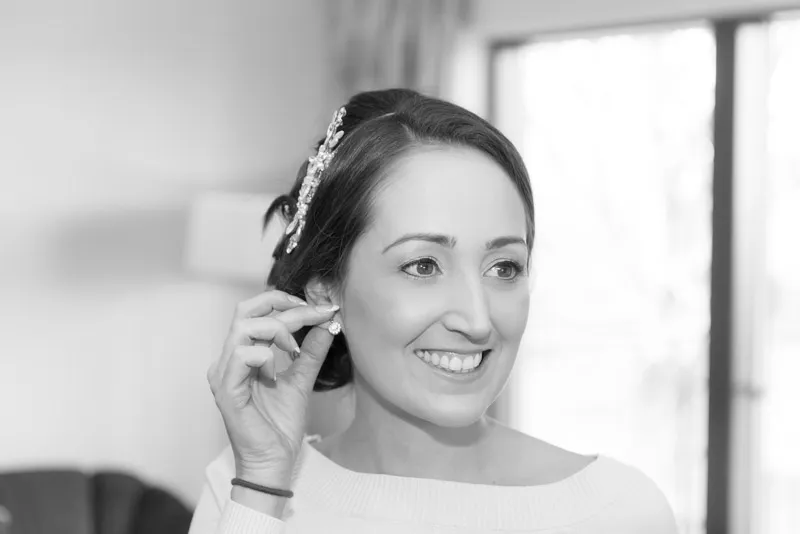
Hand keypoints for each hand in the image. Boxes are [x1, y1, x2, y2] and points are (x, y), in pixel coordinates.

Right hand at [207, 290, 338, 487]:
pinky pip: (241, 356)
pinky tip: (276, 374)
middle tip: (312, 313)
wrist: (274, 461)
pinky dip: (265, 357)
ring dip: (277, 330)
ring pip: (243, 328)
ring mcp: (224, 373)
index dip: (287, 302)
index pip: (257, 312)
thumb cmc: (280, 425)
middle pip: (245, 310)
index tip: (321, 308)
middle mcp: (228, 359)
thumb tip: (328, 322)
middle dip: (282, 305)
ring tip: (295, 349)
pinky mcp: (226, 390)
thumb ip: (312, 351)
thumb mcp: (302, 379)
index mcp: (242, 353)